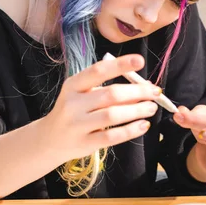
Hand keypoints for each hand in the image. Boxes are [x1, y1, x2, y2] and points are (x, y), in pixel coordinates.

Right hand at [42, 54, 160, 165]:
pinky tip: (143, 125)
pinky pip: (111, 136)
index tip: (140, 61)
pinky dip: (130, 130)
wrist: (50, 139)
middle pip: (110, 94)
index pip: (98, 71)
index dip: (120, 65)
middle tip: (155, 92)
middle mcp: (73, 104)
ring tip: (152, 108)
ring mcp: (77, 125)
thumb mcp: (81, 94)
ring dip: (137, 111)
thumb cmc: (74, 112)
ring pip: (112, 115)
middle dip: (137, 92)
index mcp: (73, 85)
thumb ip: (105, 87)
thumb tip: (142, 84)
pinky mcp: (84, 143)